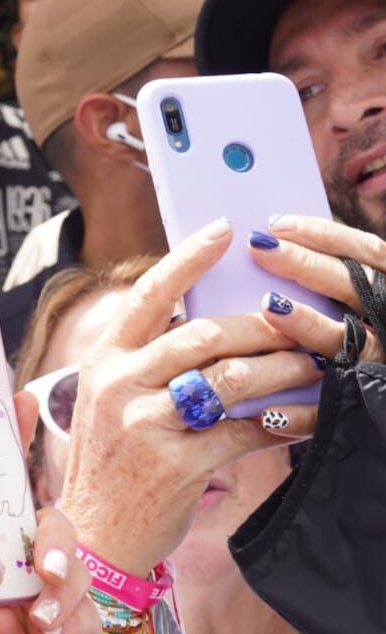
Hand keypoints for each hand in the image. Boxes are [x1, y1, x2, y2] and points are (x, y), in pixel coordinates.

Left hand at [0, 507, 99, 633]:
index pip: (13, 519)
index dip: (16, 511)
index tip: (6, 524)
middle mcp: (34, 575)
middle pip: (57, 533)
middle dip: (55, 542)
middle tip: (46, 566)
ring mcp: (62, 604)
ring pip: (79, 574)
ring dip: (62, 591)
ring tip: (40, 618)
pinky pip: (89, 619)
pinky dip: (72, 623)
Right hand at [58, 218, 324, 575]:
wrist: (95, 534)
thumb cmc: (113, 461)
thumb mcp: (110, 399)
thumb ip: (148, 360)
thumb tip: (214, 319)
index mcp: (102, 359)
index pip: (150, 296)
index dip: (189, 259)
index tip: (225, 231)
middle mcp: (118, 384)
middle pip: (206, 334)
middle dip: (265, 326)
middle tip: (304, 322)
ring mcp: (144, 424)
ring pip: (231, 379)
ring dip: (286, 369)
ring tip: (320, 363)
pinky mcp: (176, 464)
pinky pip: (246, 431)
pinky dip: (286, 422)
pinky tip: (310, 416)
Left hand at [246, 213, 385, 428]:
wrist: (376, 402)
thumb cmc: (349, 335)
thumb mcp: (350, 302)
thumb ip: (323, 280)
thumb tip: (264, 247)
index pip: (368, 253)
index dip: (326, 235)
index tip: (276, 222)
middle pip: (356, 288)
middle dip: (308, 266)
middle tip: (260, 248)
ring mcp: (381, 368)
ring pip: (349, 342)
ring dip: (309, 323)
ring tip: (268, 304)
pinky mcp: (365, 409)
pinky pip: (332, 410)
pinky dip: (301, 411)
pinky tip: (265, 407)